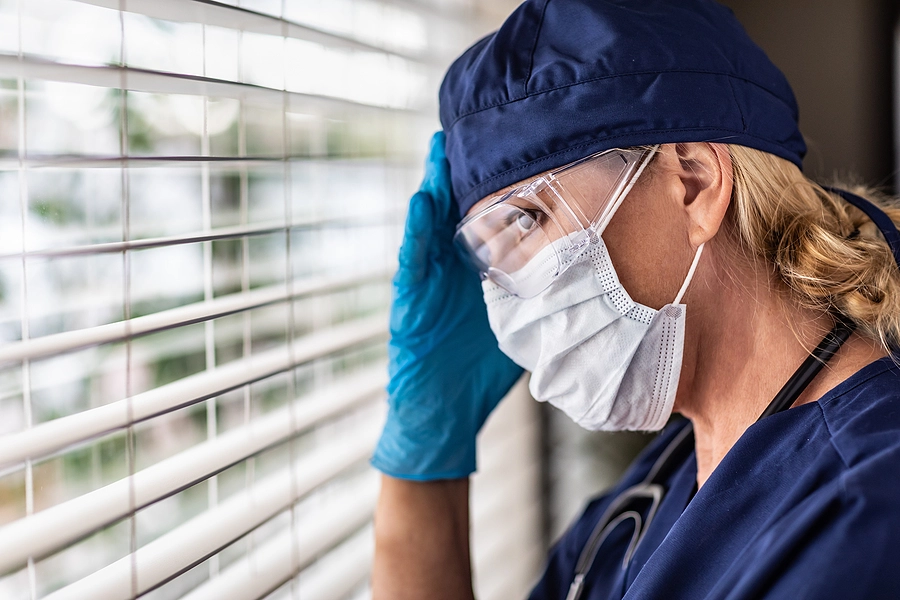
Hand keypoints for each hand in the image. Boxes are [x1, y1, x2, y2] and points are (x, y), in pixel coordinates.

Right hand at [371, 132, 522, 479]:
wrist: (445, 415)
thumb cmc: (482, 373)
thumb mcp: (522, 328)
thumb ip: (546, 302)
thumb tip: (601, 286)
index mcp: (479, 273)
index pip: (492, 221)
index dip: (503, 186)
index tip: (521, 147)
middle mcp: (451, 270)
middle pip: (458, 213)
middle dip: (466, 172)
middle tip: (479, 126)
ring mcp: (426, 283)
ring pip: (429, 227)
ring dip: (433, 187)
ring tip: (441, 148)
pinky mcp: (407, 303)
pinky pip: (411, 262)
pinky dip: (415, 233)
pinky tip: (422, 202)